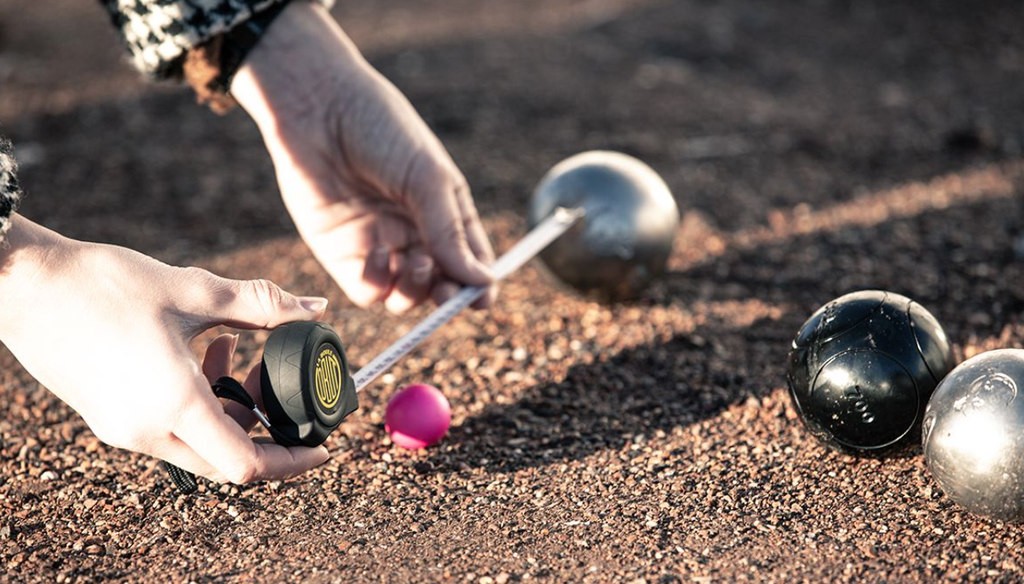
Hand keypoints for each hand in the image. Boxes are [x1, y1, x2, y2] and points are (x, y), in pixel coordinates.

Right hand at [0, 216, 329, 483]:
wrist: (22, 283)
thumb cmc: (103, 285)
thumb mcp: (195, 292)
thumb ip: (263, 306)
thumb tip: (315, 310)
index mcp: (174, 405)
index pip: (249, 465)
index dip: (294, 462)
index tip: (322, 448)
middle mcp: (146, 430)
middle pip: (226, 459)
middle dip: (266, 431)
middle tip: (280, 390)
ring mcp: (122, 428)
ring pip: (197, 444)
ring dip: (230, 411)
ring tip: (236, 354)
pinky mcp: (107, 416)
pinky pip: (167, 428)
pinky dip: (198, 403)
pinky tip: (201, 353)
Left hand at [231, 1, 495, 313]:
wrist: (317, 107)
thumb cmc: (381, 128)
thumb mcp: (427, 178)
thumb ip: (450, 233)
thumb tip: (481, 281)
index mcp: (443, 209)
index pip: (469, 259)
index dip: (478, 284)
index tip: (482, 300)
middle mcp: (412, 231)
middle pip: (439, 284)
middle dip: (448, 296)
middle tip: (448, 295)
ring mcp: (377, 244)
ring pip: (404, 295)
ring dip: (414, 291)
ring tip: (414, 264)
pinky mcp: (340, 253)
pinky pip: (366, 289)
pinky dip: (377, 284)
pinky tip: (375, 253)